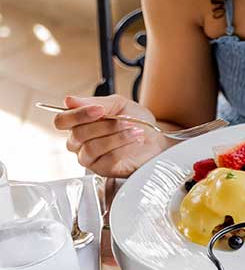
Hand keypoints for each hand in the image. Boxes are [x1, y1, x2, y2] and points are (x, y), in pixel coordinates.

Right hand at [54, 95, 168, 177]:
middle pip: (77, 134)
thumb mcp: (119, 105)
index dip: (78, 115)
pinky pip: (107, 158)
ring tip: (135, 129)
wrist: (156, 138)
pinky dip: (124, 146)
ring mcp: (88, 157)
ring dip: (117, 136)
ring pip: (92, 147)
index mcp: (79, 123)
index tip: (100, 110)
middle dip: (106, 125)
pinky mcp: (102, 169)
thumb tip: (69, 100)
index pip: (62, 120)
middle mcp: (79, 142)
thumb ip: (96, 102)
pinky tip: (136, 140)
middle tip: (126, 120)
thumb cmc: (136, 121)